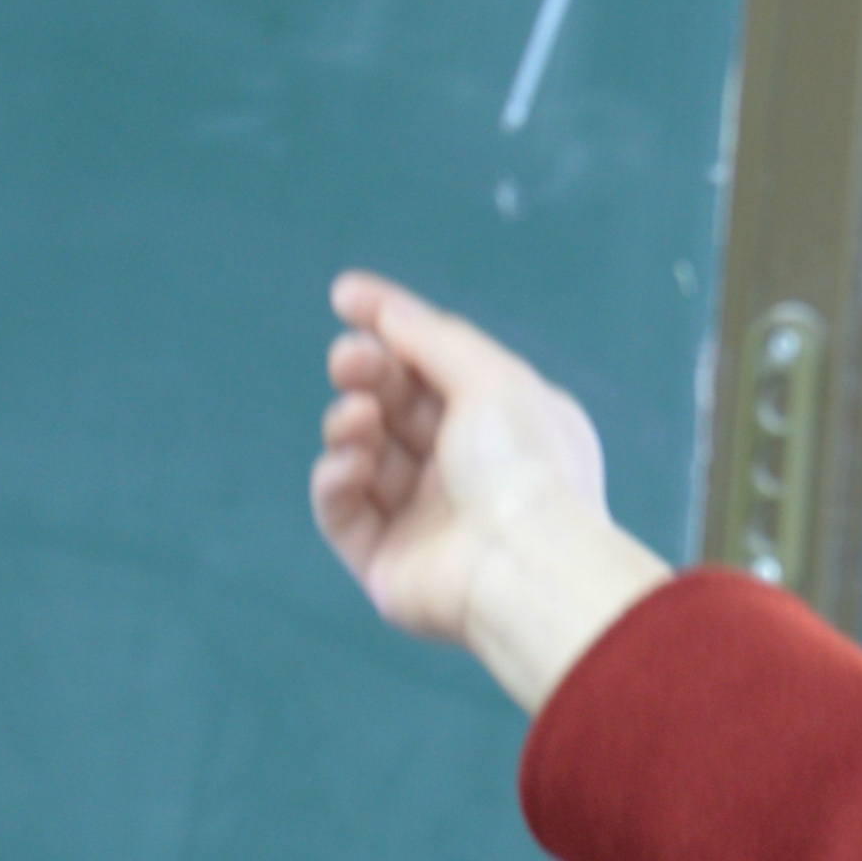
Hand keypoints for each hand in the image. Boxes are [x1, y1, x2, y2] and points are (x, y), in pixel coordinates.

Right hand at [312, 270, 671, 710]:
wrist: (525, 565)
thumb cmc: (524, 467)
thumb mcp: (490, 375)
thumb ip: (429, 335)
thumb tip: (378, 307)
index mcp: (503, 422)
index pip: (435, 363)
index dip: (390, 325)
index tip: (346, 295)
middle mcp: (465, 468)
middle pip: (393, 401)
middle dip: (365, 370)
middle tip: (351, 361)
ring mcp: (424, 517)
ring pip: (362, 450)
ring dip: (349, 423)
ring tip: (361, 418)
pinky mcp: (385, 561)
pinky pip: (341, 509)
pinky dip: (336, 477)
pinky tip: (354, 464)